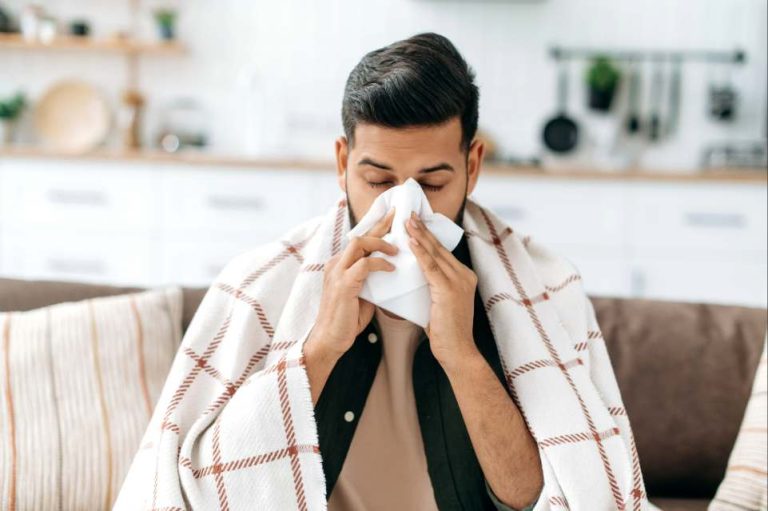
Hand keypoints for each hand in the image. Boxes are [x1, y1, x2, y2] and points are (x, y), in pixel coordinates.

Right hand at [306, 206, 398, 359]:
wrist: (329, 340)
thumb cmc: (346, 320)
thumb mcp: (362, 295)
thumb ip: (371, 280)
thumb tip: (390, 271)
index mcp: (339, 265)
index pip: (360, 241)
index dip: (376, 228)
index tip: (393, 217)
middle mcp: (336, 264)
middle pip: (360, 236)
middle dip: (381, 225)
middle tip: (399, 218)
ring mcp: (337, 273)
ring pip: (360, 244)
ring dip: (381, 243)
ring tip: (397, 250)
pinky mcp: (343, 284)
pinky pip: (365, 264)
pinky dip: (381, 264)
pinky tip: (392, 269)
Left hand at [405, 211, 478, 368]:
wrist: (457, 352)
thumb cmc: (445, 332)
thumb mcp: (438, 303)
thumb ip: (431, 287)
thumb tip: (413, 276)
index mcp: (464, 277)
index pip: (442, 252)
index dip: (428, 237)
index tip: (415, 223)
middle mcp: (464, 275)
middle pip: (439, 248)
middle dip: (422, 230)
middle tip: (409, 214)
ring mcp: (459, 281)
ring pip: (434, 254)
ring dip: (419, 236)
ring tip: (407, 222)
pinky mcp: (449, 290)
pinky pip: (431, 267)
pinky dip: (420, 252)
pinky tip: (410, 241)